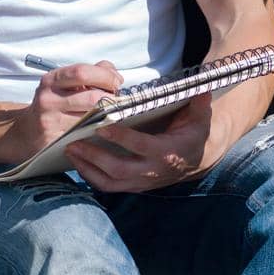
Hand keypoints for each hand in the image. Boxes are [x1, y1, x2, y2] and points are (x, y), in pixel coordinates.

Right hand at [7, 61, 124, 159]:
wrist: (25, 132)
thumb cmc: (53, 104)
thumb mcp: (64, 84)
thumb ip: (91, 73)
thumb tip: (114, 74)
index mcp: (52, 80)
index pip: (82, 72)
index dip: (105, 76)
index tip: (116, 82)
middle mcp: (48, 99)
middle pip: (92, 97)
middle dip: (111, 99)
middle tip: (117, 101)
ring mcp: (50, 121)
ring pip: (91, 118)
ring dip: (107, 116)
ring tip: (110, 113)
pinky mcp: (54, 141)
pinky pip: (85, 135)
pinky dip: (97, 130)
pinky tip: (100, 128)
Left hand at [68, 93, 214, 192]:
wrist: (195, 160)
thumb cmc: (192, 133)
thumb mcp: (200, 118)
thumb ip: (200, 104)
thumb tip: (203, 87)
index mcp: (167, 152)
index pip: (140, 146)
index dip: (121, 137)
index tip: (101, 125)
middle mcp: (152, 171)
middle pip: (118, 169)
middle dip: (95, 156)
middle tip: (74, 142)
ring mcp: (141, 182)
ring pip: (110, 182)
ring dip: (87, 168)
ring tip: (70, 151)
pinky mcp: (133, 186)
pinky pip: (108, 186)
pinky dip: (91, 177)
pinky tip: (78, 163)